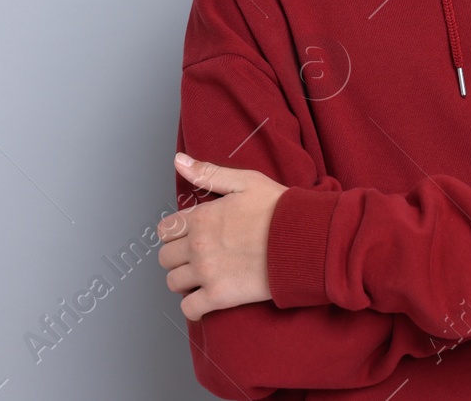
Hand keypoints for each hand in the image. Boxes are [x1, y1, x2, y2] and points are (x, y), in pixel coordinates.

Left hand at [157, 153, 286, 320]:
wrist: (305, 241)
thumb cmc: (279, 210)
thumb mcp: (245, 181)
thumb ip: (208, 174)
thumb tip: (179, 161)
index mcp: (201, 217)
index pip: (165, 230)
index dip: (175, 234)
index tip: (189, 237)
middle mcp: (198, 245)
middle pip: (165, 258)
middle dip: (177, 258)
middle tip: (196, 258)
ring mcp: (207, 272)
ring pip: (173, 283)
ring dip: (184, 281)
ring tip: (201, 278)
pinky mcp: (220, 296)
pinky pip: (189, 309)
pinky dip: (193, 307)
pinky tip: (204, 299)